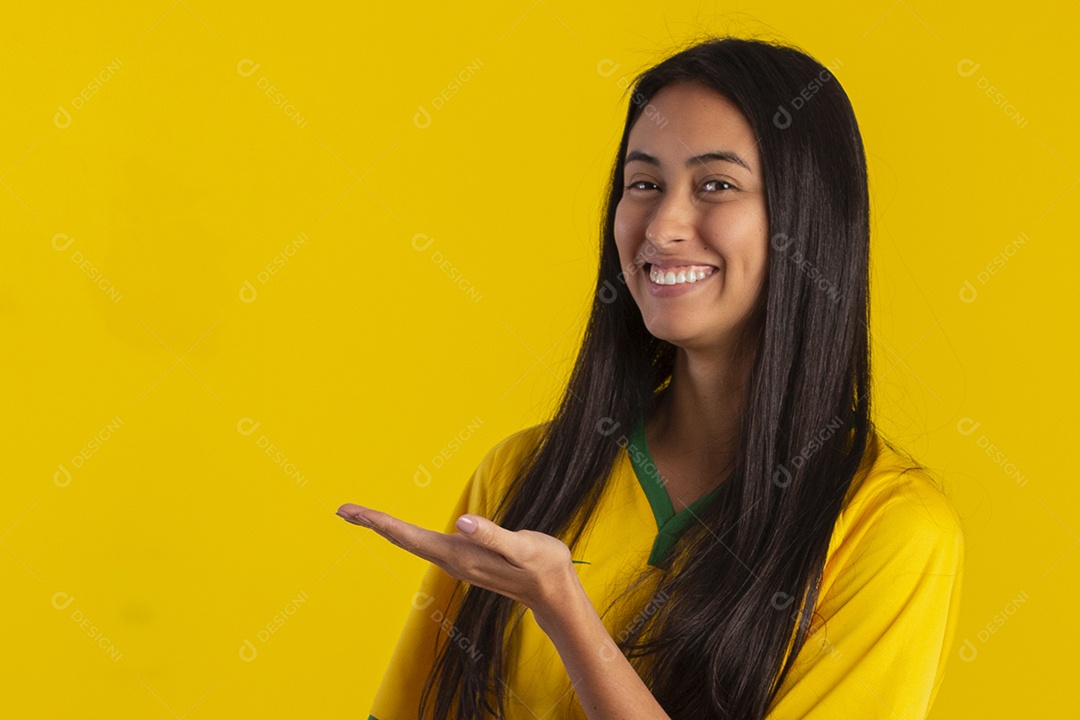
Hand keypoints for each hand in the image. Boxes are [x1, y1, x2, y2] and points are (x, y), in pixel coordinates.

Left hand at [336, 502, 577, 618]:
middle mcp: (451, 560)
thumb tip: (462, 522)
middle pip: (402, 539)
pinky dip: (403, 533)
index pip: (409, 536)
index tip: (351, 511)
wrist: (553, 592)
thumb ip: (493, 536)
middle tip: (342, 509)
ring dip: (384, 528)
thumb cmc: (543, 566)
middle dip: (372, 523)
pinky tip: (399, 530)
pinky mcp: (463, 558)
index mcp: (459, 555)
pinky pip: (423, 542)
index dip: (379, 522)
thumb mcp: (523, 548)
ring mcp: (456, 561)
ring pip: (410, 541)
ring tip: (361, 515)